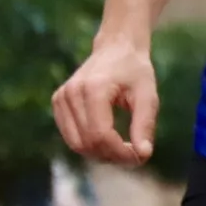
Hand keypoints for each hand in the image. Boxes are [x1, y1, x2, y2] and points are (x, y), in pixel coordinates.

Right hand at [54, 39, 157, 167]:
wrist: (116, 48)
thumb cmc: (135, 71)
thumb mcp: (147, 95)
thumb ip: (144, 124)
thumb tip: (144, 155)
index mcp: (93, 89)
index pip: (101, 134)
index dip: (120, 153)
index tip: (139, 157)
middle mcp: (71, 93)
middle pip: (87, 142)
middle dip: (112, 156)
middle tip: (135, 156)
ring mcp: (61, 98)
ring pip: (76, 144)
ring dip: (100, 154)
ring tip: (123, 150)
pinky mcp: (58, 102)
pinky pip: (71, 136)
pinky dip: (89, 145)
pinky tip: (109, 141)